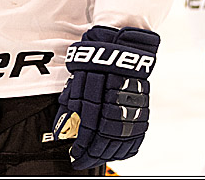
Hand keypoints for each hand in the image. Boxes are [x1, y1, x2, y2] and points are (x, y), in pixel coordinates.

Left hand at [53, 26, 158, 169]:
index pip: (87, 127)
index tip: (74, 156)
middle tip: (82, 162)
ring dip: (108, 154)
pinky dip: (128, 148)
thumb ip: (70, 103)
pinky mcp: (143, 104)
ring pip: (121, 138)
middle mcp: (114, 96)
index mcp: (96, 88)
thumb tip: (61, 132)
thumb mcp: (78, 76)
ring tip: (97, 160)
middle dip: (92, 155)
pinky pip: (137, 133)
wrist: (124, 42)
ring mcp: (131, 102)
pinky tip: (119, 154)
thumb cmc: (96, 57)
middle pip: (104, 137)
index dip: (80, 146)